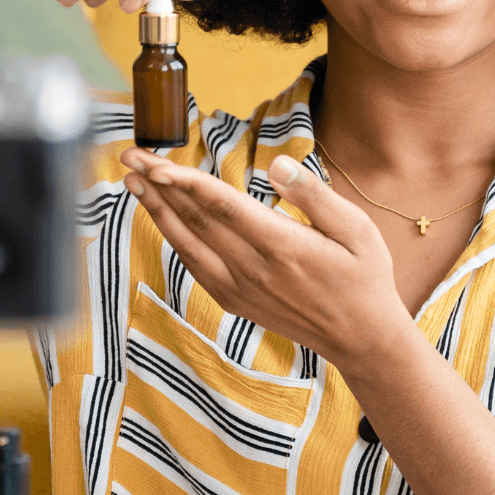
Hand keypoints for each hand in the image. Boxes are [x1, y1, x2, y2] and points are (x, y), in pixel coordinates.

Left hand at [119, 147, 415, 371]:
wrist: (361, 339)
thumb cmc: (364, 277)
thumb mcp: (356, 229)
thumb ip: (314, 195)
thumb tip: (277, 165)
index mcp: (283, 246)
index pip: (222, 207)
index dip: (186, 184)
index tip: (157, 164)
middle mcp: (254, 269)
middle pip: (195, 220)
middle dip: (159, 185)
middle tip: (130, 156)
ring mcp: (240, 288)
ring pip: (187, 243)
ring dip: (156, 210)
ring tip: (132, 181)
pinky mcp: (235, 301)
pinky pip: (195, 265)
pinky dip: (174, 238)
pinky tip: (162, 217)